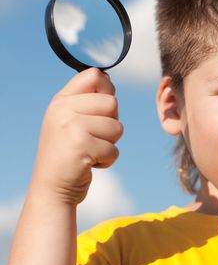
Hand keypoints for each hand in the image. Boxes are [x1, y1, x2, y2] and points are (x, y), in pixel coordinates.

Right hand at [32, 68, 122, 204]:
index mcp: (61, 101)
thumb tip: (106, 76)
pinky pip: (114, 149)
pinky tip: (89, 163)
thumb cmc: (69, 153)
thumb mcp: (69, 120)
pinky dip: (107, 160)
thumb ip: (86, 99)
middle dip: (111, 124)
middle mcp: (62, 110)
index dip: (107, 90)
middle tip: (93, 137)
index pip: (94, 75)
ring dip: (110, 144)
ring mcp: (70, 127)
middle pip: (112, 103)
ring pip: (117, 127)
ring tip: (90, 150)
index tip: (99, 110)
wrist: (52, 188)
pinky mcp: (81, 147)